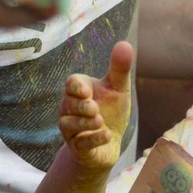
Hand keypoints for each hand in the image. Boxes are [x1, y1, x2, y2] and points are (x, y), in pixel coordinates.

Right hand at [58, 41, 134, 170]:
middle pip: (67, 104)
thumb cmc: (111, 111)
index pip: (71, 84)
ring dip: (85, 122)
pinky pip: (81, 144)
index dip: (76, 87)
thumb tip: (124, 43)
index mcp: (79, 91)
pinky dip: (93, 139)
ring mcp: (72, 130)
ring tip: (100, 121)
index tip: (87, 91)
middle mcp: (70, 109)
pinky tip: (106, 135)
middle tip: (95, 108)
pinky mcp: (78, 148)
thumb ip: (120, 69)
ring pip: (68, 125)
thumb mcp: (118, 89)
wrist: (110, 143)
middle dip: (80, 106)